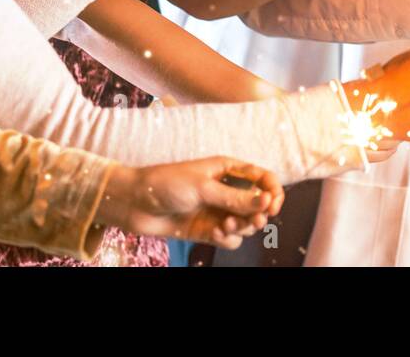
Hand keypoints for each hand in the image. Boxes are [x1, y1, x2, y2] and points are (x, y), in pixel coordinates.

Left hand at [96, 157, 284, 249]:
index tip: (273, 205)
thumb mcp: (204, 187)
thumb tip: (267, 201)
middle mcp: (228, 190)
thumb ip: (236, 197)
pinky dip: (228, 239)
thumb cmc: (167, 184)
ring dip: (242, 227)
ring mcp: (219, 210)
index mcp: (229, 169)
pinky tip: (215, 234)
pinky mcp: (209, 229)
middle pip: (259, 204)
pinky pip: (231, 239)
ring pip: (247, 224)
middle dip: (259, 214)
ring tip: (225, 226)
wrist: (135, 204)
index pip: (263, 178)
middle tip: (254, 220)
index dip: (273, 191)